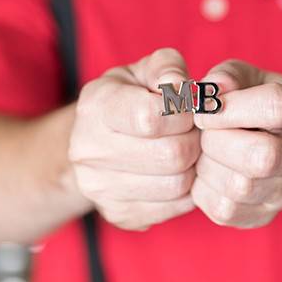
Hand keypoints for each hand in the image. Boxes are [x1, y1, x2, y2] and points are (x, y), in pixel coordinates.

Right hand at [69, 48, 199, 229]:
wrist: (100, 139)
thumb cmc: (133, 96)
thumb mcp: (147, 70)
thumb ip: (167, 67)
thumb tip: (178, 85)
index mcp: (95, 106)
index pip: (151, 117)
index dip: (183, 112)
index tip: (187, 108)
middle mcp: (88, 149)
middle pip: (171, 154)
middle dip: (193, 140)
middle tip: (193, 131)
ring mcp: (99, 188)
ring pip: (176, 185)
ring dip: (193, 166)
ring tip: (187, 149)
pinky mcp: (118, 214)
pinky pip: (174, 208)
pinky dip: (187, 191)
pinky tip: (179, 172)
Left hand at [191, 60, 281, 227]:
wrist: (270, 144)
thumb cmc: (251, 103)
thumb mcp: (246, 78)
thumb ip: (228, 76)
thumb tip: (212, 90)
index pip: (277, 106)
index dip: (230, 106)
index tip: (205, 107)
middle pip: (263, 157)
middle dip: (218, 140)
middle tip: (204, 131)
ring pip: (240, 187)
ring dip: (208, 165)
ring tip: (206, 150)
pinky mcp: (264, 215)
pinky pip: (225, 211)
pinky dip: (204, 190)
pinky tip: (207, 171)